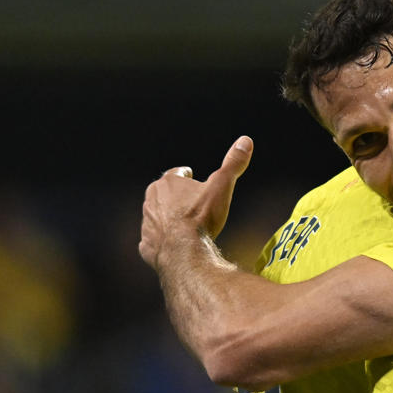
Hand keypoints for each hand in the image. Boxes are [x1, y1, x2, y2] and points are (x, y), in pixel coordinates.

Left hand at [139, 136, 253, 267]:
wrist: (183, 252)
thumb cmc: (201, 218)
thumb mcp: (221, 187)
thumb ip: (232, 164)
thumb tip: (246, 140)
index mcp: (167, 183)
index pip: (176, 173)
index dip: (186, 176)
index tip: (191, 177)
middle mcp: (151, 200)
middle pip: (164, 194)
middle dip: (175, 197)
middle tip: (191, 204)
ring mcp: (147, 223)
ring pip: (157, 216)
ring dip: (168, 218)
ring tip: (184, 227)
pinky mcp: (146, 244)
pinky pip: (154, 239)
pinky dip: (163, 240)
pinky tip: (175, 246)